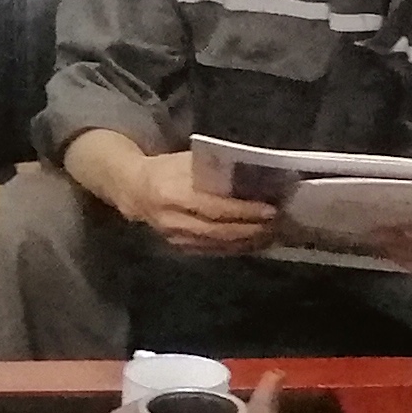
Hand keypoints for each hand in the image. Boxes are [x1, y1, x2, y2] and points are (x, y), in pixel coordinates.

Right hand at [77, 136, 277, 257]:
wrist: (134, 190)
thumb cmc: (165, 169)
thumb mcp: (186, 161)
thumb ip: (213, 170)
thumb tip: (253, 175)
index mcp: (173, 194)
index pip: (214, 207)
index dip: (244, 211)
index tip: (270, 209)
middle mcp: (173, 220)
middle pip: (219, 230)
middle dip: (251, 229)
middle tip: (277, 224)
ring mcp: (175, 237)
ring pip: (218, 244)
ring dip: (247, 241)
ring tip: (271, 234)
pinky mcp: (180, 248)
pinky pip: (212, 251)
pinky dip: (235, 248)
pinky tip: (253, 242)